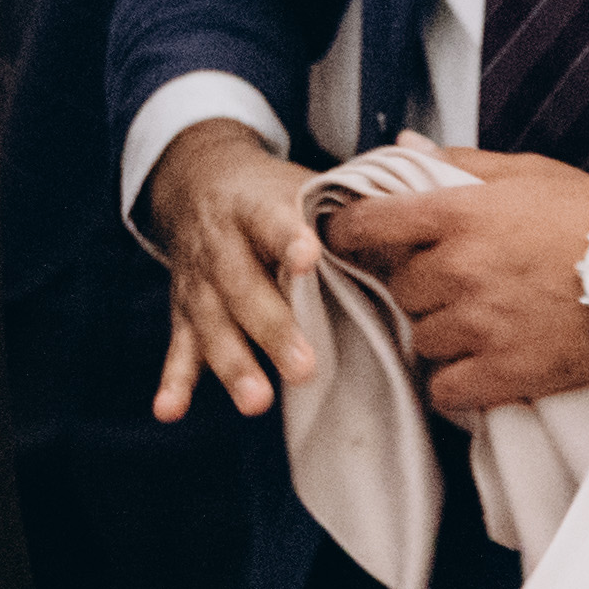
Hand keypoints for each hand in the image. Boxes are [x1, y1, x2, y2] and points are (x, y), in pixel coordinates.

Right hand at [147, 117, 328, 421]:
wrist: (198, 178)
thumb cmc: (272, 193)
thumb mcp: (306, 186)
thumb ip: (352, 215)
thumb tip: (417, 241)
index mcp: (257, 206)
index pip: (274, 221)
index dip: (289, 238)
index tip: (309, 255)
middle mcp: (222, 244)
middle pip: (244, 287)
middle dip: (274, 329)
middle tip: (305, 367)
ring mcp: (200, 282)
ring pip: (213, 325)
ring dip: (234, 365)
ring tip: (256, 401)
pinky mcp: (184, 311)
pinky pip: (178, 348)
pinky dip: (174, 380)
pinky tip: (170, 410)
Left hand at [329, 148, 588, 412]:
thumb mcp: (527, 173)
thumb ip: (458, 163)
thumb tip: (403, 146)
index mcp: (459, 215)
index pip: (370, 224)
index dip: (348, 232)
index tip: (344, 238)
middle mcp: (459, 269)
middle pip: (401, 288)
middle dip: (422, 287)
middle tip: (458, 284)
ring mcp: (479, 324)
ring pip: (421, 338)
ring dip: (440, 333)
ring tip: (479, 322)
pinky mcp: (503, 372)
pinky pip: (445, 389)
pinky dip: (455, 382)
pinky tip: (478, 366)